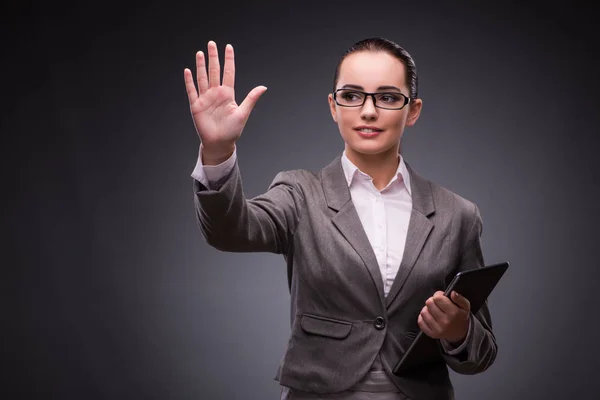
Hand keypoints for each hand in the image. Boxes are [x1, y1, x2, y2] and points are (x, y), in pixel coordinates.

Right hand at [183, 41, 266, 156]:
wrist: (220, 143)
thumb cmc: (232, 131)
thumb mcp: (243, 113)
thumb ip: (251, 99)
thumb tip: (263, 87)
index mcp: (228, 94)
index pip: (228, 73)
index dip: (228, 60)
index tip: (228, 47)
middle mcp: (216, 93)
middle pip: (214, 71)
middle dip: (213, 58)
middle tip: (211, 43)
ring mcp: (205, 98)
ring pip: (202, 78)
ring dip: (201, 66)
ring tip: (201, 53)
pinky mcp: (196, 106)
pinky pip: (192, 91)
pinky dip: (189, 81)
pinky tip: (188, 70)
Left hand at [418, 291, 469, 344]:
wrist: (460, 333)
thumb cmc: (460, 316)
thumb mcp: (465, 306)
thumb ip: (459, 298)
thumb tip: (452, 293)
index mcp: (454, 313)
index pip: (438, 298)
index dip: (438, 295)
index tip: (441, 297)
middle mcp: (445, 322)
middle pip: (429, 303)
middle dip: (433, 301)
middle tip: (437, 304)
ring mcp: (438, 329)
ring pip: (423, 312)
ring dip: (427, 309)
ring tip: (433, 310)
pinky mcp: (432, 334)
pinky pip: (420, 322)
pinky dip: (423, 317)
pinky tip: (430, 316)